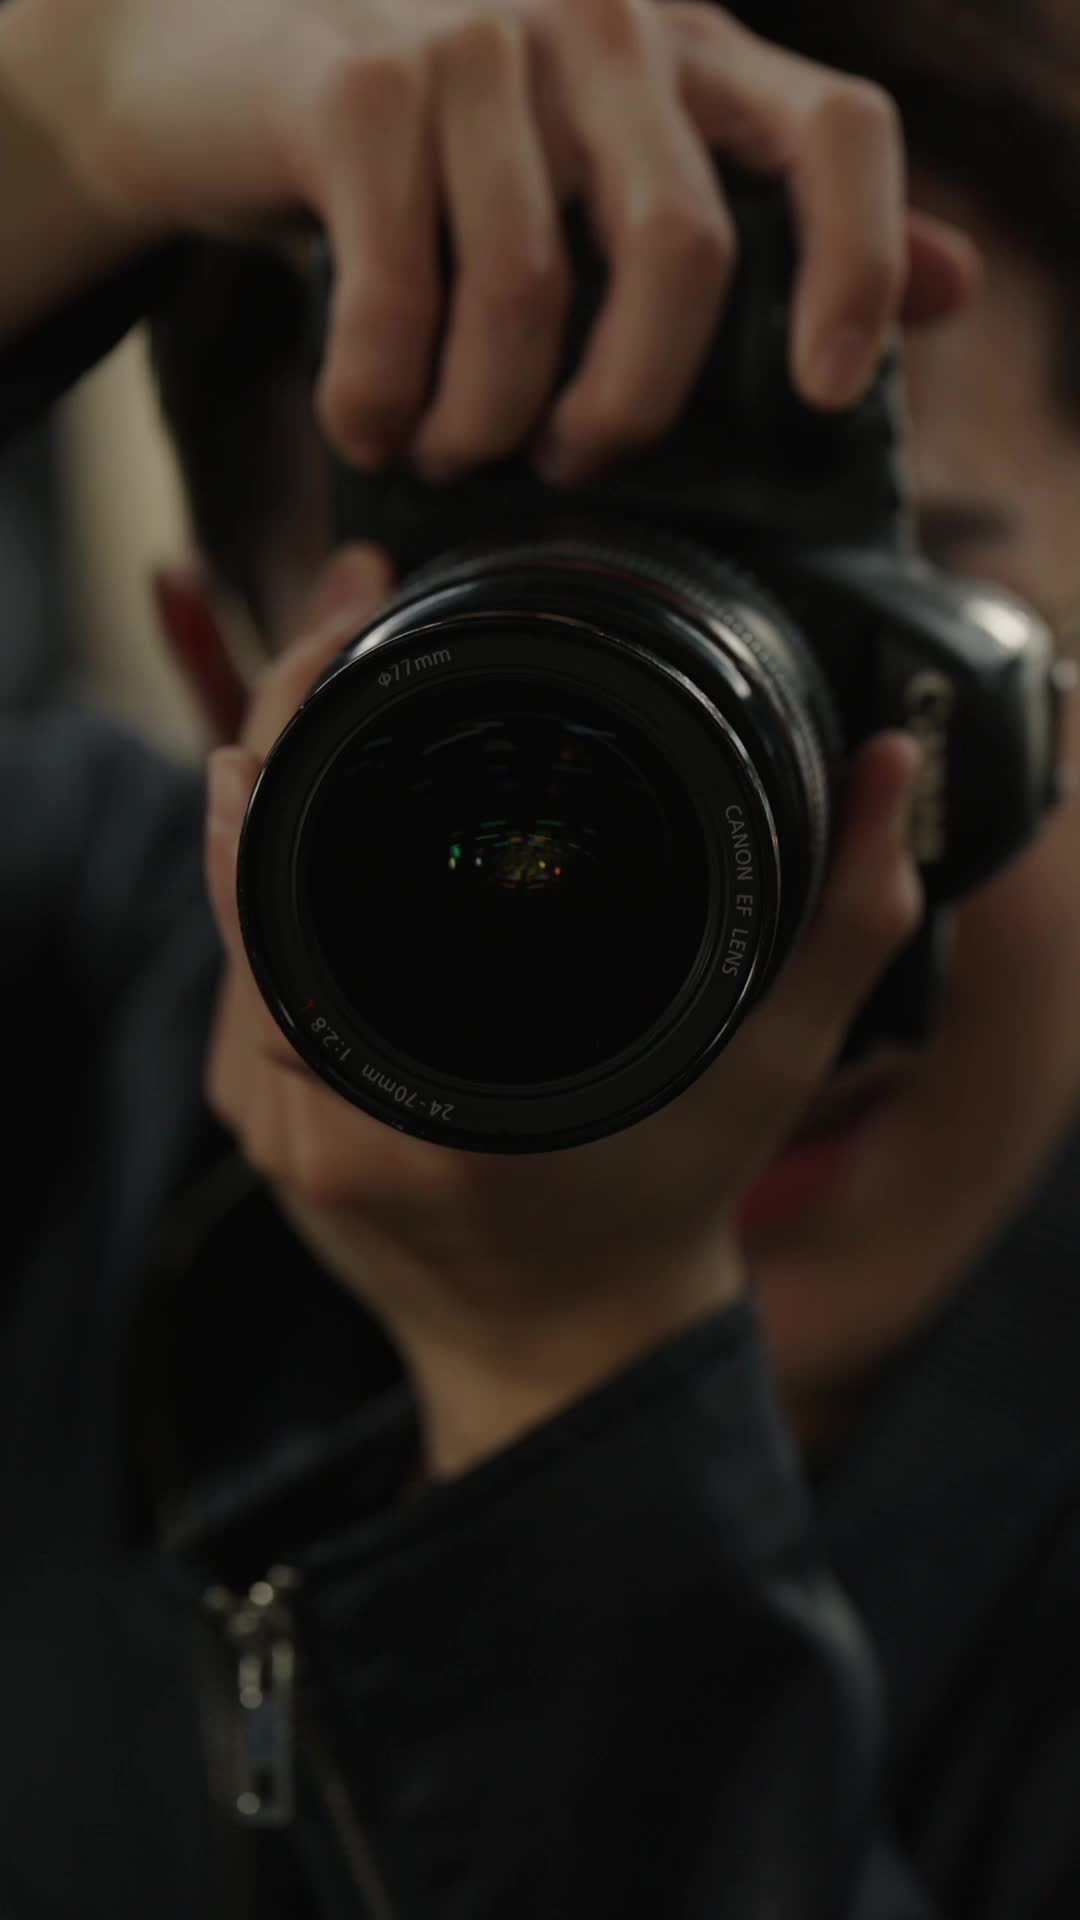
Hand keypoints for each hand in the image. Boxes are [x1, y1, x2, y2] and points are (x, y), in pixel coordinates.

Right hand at [7, 0, 977, 471]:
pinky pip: (398, 297)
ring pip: (528, 294)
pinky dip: (380, 396)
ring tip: (444, 452)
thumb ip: (764, 212)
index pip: (837, 128)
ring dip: (480, 422)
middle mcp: (599, 19)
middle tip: (567, 466)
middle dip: (627, 406)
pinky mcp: (355, 85)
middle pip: (681, 251)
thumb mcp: (607, 160)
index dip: (855, 265)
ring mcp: (474, 40)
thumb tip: (944, 284)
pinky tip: (362, 425)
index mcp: (685, 46)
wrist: (221, 67)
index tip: (827, 391)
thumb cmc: (435, 145)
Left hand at [205, 546, 923, 1476]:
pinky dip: (264, 891)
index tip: (340, 633)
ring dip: (265, 806)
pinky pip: (241, 981)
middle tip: (339, 625)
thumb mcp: (767, 1067)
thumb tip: (883, 773)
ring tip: (326, 700)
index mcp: (432, 1111)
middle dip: (282, 734)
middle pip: (246, 881)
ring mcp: (274, 1130)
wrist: (566, 1348)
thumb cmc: (663, 1210)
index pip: (299, 881)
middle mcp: (325, 1121)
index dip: (299, 738)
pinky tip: (312, 827)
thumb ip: (842, 920)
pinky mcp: (258, 1128)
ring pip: (233, 925)